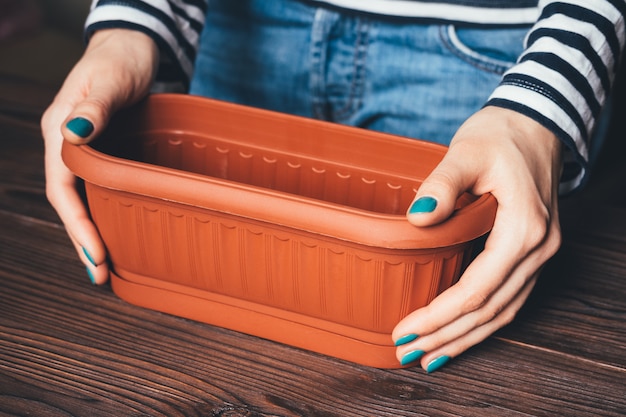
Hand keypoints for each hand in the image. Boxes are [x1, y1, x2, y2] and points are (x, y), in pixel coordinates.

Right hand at [41, 29, 158, 284]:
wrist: (133, 50)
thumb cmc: (120, 61)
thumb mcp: (108, 80)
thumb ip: (92, 108)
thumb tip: (73, 133)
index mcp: (60, 132)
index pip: (62, 188)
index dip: (77, 224)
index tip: (94, 253)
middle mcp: (69, 147)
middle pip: (71, 201)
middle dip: (83, 239)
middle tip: (99, 274)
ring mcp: (87, 151)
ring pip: (85, 198)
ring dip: (95, 231)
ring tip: (106, 264)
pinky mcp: (106, 152)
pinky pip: (102, 187)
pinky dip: (108, 211)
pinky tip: (120, 229)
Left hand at [393, 106, 562, 371]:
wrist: (534, 124)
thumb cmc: (500, 135)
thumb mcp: (466, 152)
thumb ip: (441, 185)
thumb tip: (417, 218)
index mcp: (523, 228)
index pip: (477, 289)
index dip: (439, 315)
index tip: (406, 329)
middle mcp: (538, 249)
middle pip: (490, 310)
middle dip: (447, 336)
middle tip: (408, 353)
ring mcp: (539, 254)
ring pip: (503, 312)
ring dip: (464, 337)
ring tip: (429, 355)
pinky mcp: (530, 252)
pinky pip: (509, 299)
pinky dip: (482, 321)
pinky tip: (458, 332)